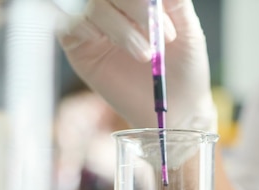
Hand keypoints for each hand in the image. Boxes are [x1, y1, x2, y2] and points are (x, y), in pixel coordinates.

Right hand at [58, 0, 216, 130]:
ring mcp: (97, 25)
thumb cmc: (185, 72)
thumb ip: (176, 4)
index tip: (168, 28)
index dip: (144, 1)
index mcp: (143, 1)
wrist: (176, 110)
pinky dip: (84, 27)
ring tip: (144, 55)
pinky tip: (104, 41)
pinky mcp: (79, 46)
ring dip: (121, 29)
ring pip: (94, 6)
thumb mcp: (190, 33)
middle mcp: (118, 8)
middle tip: (157, 37)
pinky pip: (68, 25)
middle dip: (136, 7)